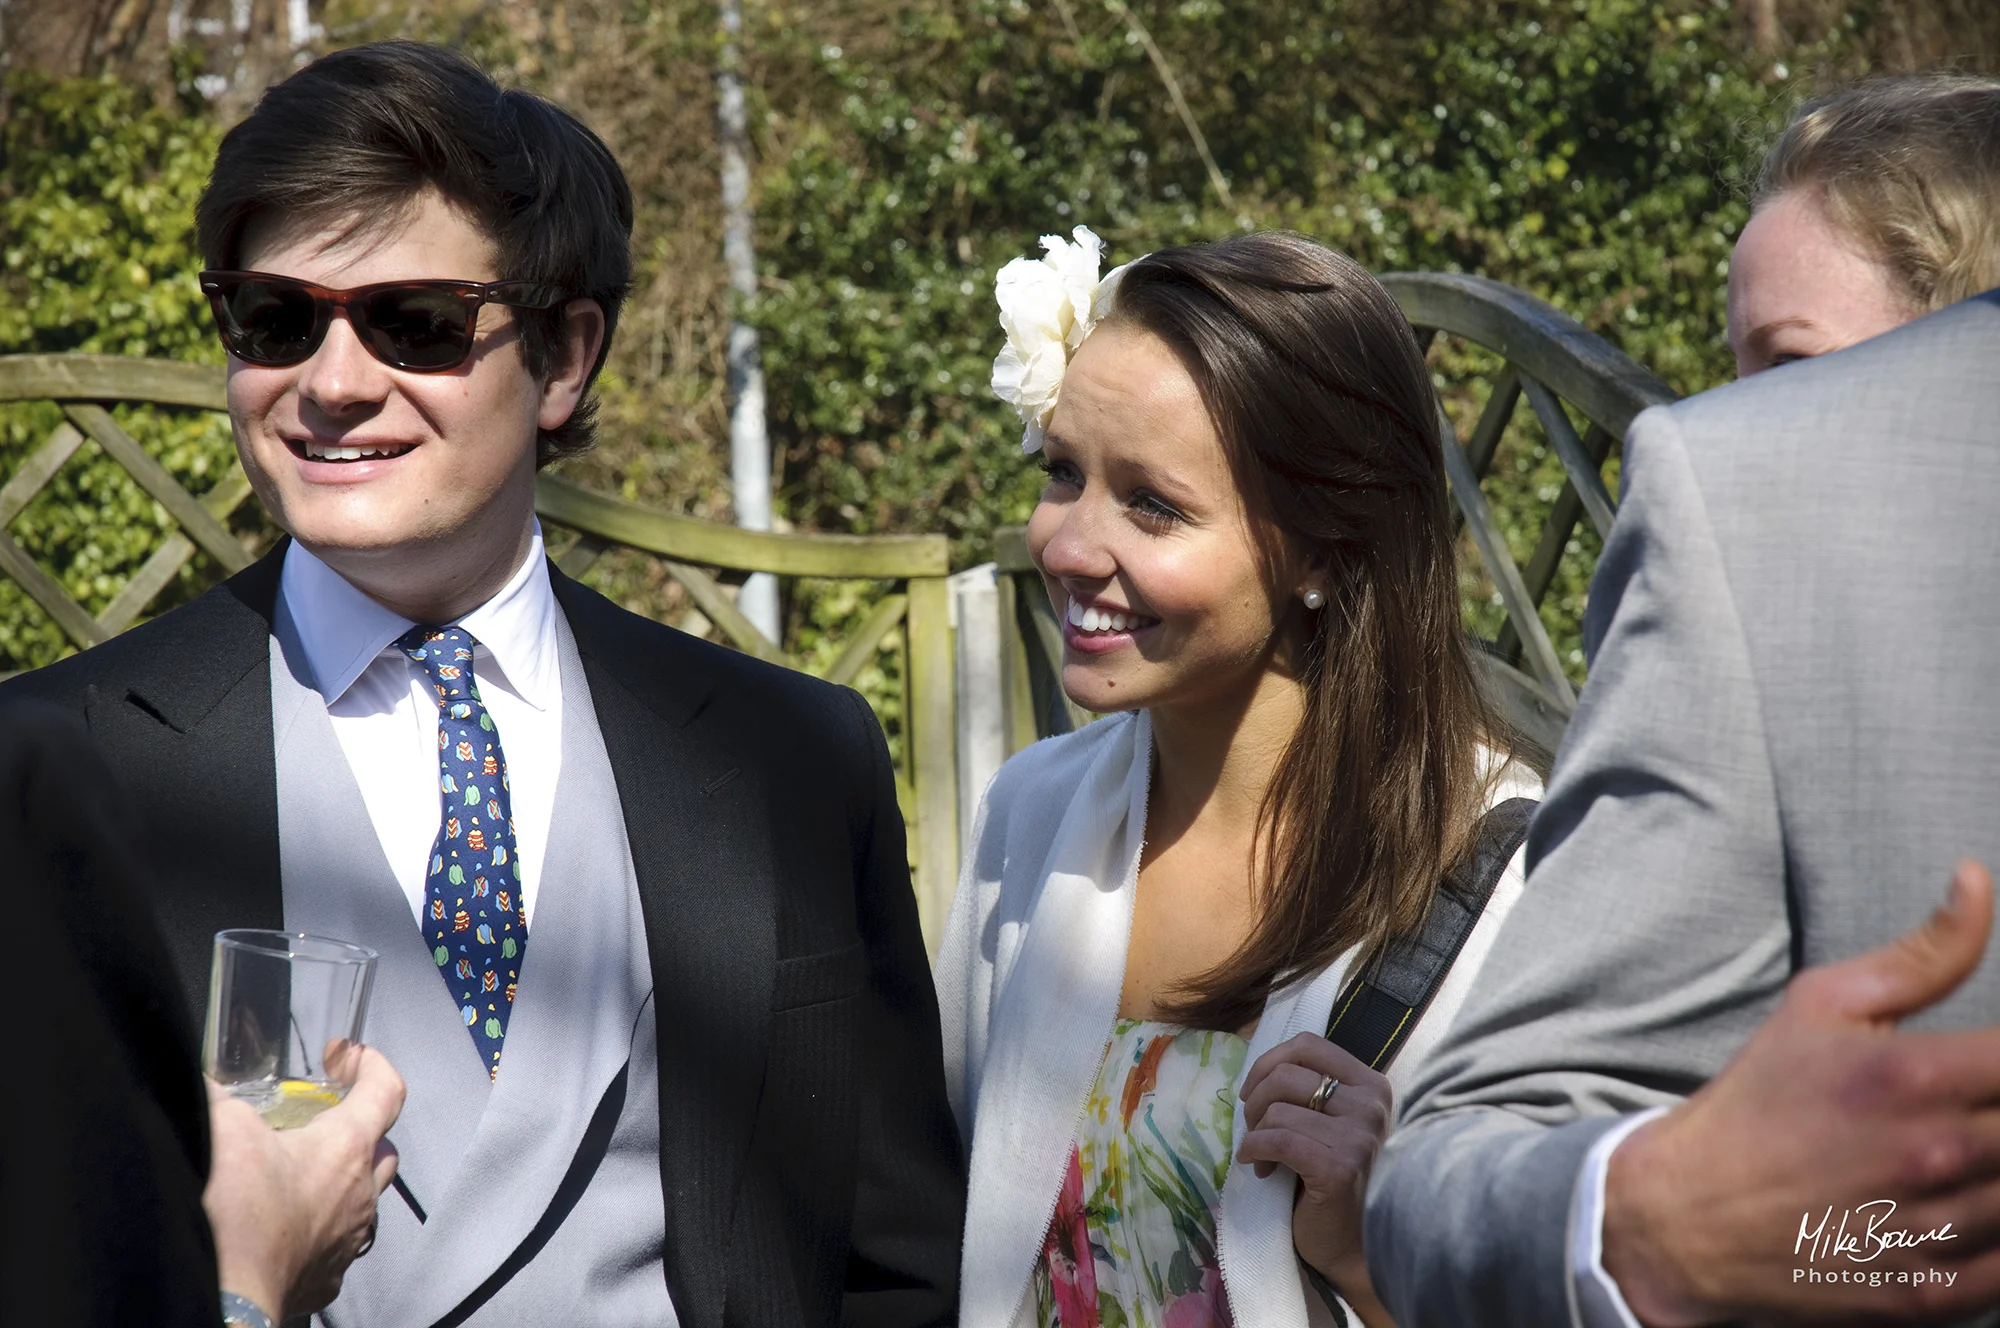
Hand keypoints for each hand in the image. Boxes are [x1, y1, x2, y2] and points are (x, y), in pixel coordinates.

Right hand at [203, 1044, 404, 1320]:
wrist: (225, 1295)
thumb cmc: (235, 1209)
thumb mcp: (222, 1127)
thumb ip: (219, 1095)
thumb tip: (206, 1082)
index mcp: (348, 1147)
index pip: (387, 1091)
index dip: (373, 1065)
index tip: (349, 1055)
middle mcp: (361, 1195)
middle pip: (383, 1150)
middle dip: (362, 1130)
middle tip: (322, 1123)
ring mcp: (349, 1240)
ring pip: (364, 1201)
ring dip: (342, 1183)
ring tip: (299, 1177)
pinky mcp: (327, 1278)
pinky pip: (337, 1244)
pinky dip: (320, 1228)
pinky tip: (285, 1225)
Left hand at [1238, 1032, 1397, 1324]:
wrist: (1351, 1242)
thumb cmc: (1334, 1176)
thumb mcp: (1328, 1121)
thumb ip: (1309, 1089)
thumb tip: (1259, 1068)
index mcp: (1370, 1085)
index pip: (1308, 1045)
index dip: (1269, 1062)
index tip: (1252, 1090)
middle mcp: (1371, 1105)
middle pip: (1287, 1074)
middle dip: (1255, 1101)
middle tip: (1254, 1129)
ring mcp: (1359, 1136)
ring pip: (1277, 1110)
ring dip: (1255, 1132)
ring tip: (1262, 1156)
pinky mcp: (1339, 1167)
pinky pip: (1277, 1141)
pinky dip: (1255, 1150)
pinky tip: (1258, 1167)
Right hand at [1606, 861, 1999, 1324]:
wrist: (1686, 1213)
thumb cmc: (1758, 1100)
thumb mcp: (1820, 1006)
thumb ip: (1921, 953)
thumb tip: (1976, 880)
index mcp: (1912, 1074)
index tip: (1997, 1060)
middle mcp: (1936, 1154)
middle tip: (1980, 1098)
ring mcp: (1937, 1231)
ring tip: (1973, 1144)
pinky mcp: (1931, 1294)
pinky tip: (1979, 1202)